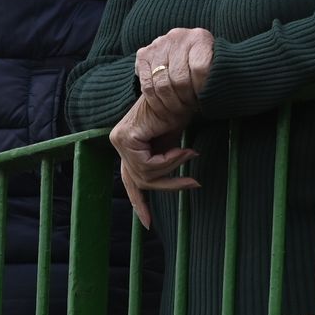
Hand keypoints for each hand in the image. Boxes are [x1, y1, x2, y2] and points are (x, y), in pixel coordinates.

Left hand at [109, 95, 198, 228]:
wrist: (180, 90)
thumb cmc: (179, 112)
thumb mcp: (171, 145)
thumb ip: (165, 163)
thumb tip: (180, 184)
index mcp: (128, 145)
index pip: (130, 180)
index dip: (139, 203)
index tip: (148, 224)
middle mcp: (120, 143)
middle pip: (140, 181)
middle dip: (169, 186)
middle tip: (194, 184)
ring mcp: (120, 140)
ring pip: (147, 176)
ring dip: (174, 168)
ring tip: (191, 153)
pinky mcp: (126, 139)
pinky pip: (149, 165)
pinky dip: (170, 161)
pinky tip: (183, 149)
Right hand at [135, 27, 214, 123]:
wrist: (179, 52)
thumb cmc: (202, 64)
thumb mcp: (213, 66)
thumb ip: (214, 76)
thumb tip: (214, 93)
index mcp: (199, 37)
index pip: (200, 68)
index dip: (201, 89)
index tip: (203, 99)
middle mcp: (178, 37)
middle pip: (180, 79)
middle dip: (186, 99)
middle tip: (190, 107)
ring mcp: (158, 44)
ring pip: (162, 84)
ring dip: (171, 103)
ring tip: (180, 109)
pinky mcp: (143, 55)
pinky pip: (147, 86)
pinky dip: (155, 101)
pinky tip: (165, 106)